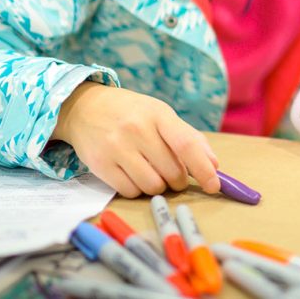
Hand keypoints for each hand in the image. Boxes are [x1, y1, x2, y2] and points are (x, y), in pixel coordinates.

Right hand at [51, 82, 220, 197]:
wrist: (85, 108)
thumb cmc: (131, 113)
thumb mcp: (161, 114)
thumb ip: (189, 137)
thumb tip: (213, 165)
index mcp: (158, 114)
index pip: (186, 145)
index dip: (203, 169)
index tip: (214, 185)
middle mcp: (137, 130)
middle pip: (171, 172)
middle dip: (178, 180)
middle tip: (174, 174)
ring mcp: (117, 148)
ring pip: (152, 186)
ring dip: (158, 186)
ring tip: (152, 172)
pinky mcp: (100, 165)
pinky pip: (130, 191)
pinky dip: (138, 190)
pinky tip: (134, 175)